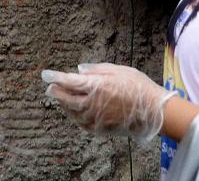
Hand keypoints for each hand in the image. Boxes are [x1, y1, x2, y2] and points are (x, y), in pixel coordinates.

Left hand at [42, 62, 174, 141]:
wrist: (153, 111)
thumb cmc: (138, 87)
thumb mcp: (118, 70)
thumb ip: (96, 69)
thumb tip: (79, 70)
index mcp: (96, 86)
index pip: (69, 81)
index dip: (55, 77)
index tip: (45, 75)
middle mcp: (93, 103)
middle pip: (66, 98)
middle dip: (56, 92)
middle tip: (49, 87)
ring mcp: (96, 117)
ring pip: (72, 112)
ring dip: (64, 104)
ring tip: (60, 98)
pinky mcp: (101, 128)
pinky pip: (82, 123)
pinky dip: (74, 116)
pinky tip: (73, 112)